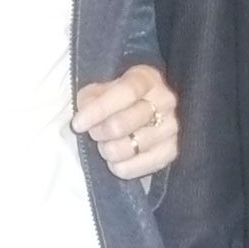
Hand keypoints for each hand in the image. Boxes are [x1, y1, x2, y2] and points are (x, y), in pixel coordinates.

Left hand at [72, 63, 178, 180]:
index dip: (98, 110)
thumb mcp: (104, 87)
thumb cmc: (120, 97)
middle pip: (120, 125)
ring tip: (106, 143)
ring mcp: (171, 127)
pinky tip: (117, 157)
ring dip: (106, 149)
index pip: (125, 93)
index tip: (77, 123)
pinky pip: (132, 168)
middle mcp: (165, 101)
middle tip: (93, 132)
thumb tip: (84, 114)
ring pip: (124, 149)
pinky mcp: (171, 152)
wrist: (148, 108)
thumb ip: (91, 96)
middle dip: (98, 132)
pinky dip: (117, 166)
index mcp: (147, 78)